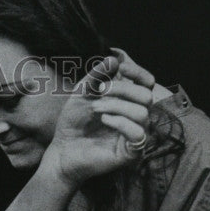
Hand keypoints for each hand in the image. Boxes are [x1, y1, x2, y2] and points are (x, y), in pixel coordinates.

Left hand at [41, 51, 155, 187]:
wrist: (62, 150)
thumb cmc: (74, 122)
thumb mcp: (82, 93)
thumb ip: (97, 76)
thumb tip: (114, 58)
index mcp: (128, 101)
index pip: (147, 83)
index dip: (138, 72)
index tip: (120, 67)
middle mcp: (135, 116)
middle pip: (146, 95)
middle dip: (122, 89)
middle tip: (100, 91)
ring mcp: (135, 134)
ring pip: (142, 112)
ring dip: (117, 106)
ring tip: (95, 108)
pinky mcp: (132, 152)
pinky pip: (138, 133)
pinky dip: (121, 122)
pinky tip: (104, 120)